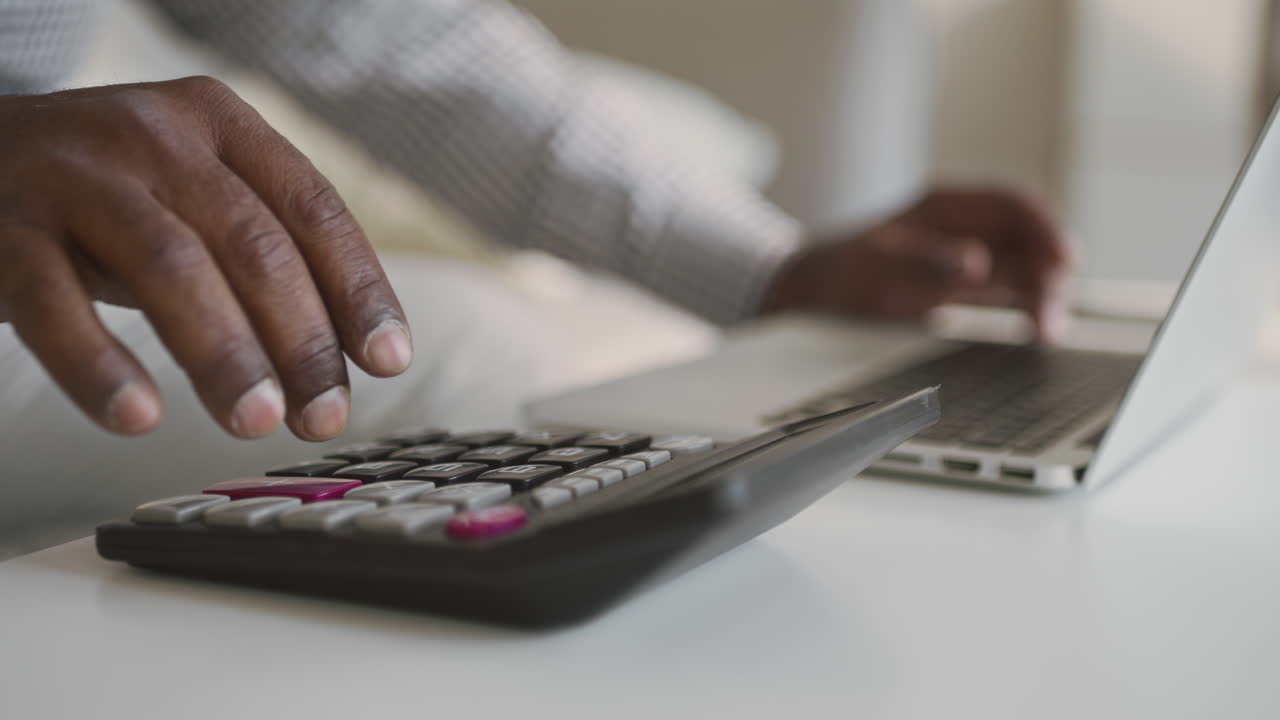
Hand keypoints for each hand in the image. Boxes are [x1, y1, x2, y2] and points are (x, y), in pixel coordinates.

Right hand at [0, 77, 411, 439]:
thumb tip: (337, 365)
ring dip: (224, 355)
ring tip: (257, 421)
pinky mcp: (3, 227)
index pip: (314, 209)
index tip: (389, 360)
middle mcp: (154, 136)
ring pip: (170, 269)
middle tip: (324, 417)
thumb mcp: (194, 198)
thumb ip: (261, 259)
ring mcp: (76, 176)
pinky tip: (137, 417)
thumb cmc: (110, 197)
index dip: (359, 289)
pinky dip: (99, 366)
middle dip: (301, 342)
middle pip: (254, 245)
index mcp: (219, 124)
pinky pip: (53, 303)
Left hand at [762, 187, 1071, 340]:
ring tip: (1048, 334)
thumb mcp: (881, 269)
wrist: (815, 285)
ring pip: (1025, 266)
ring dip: (1043, 295)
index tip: (1063, 261)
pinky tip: (1038, 333)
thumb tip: (978, 266)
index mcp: (947, 205)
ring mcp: (970, 250)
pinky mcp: (967, 280)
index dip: (1046, 229)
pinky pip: (1010, 289)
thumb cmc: (843, 271)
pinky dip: (1027, 307)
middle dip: (1049, 273)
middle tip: (1051, 316)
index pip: (1014, 203)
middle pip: (1027, 238)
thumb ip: (930, 265)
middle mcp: (966, 224)